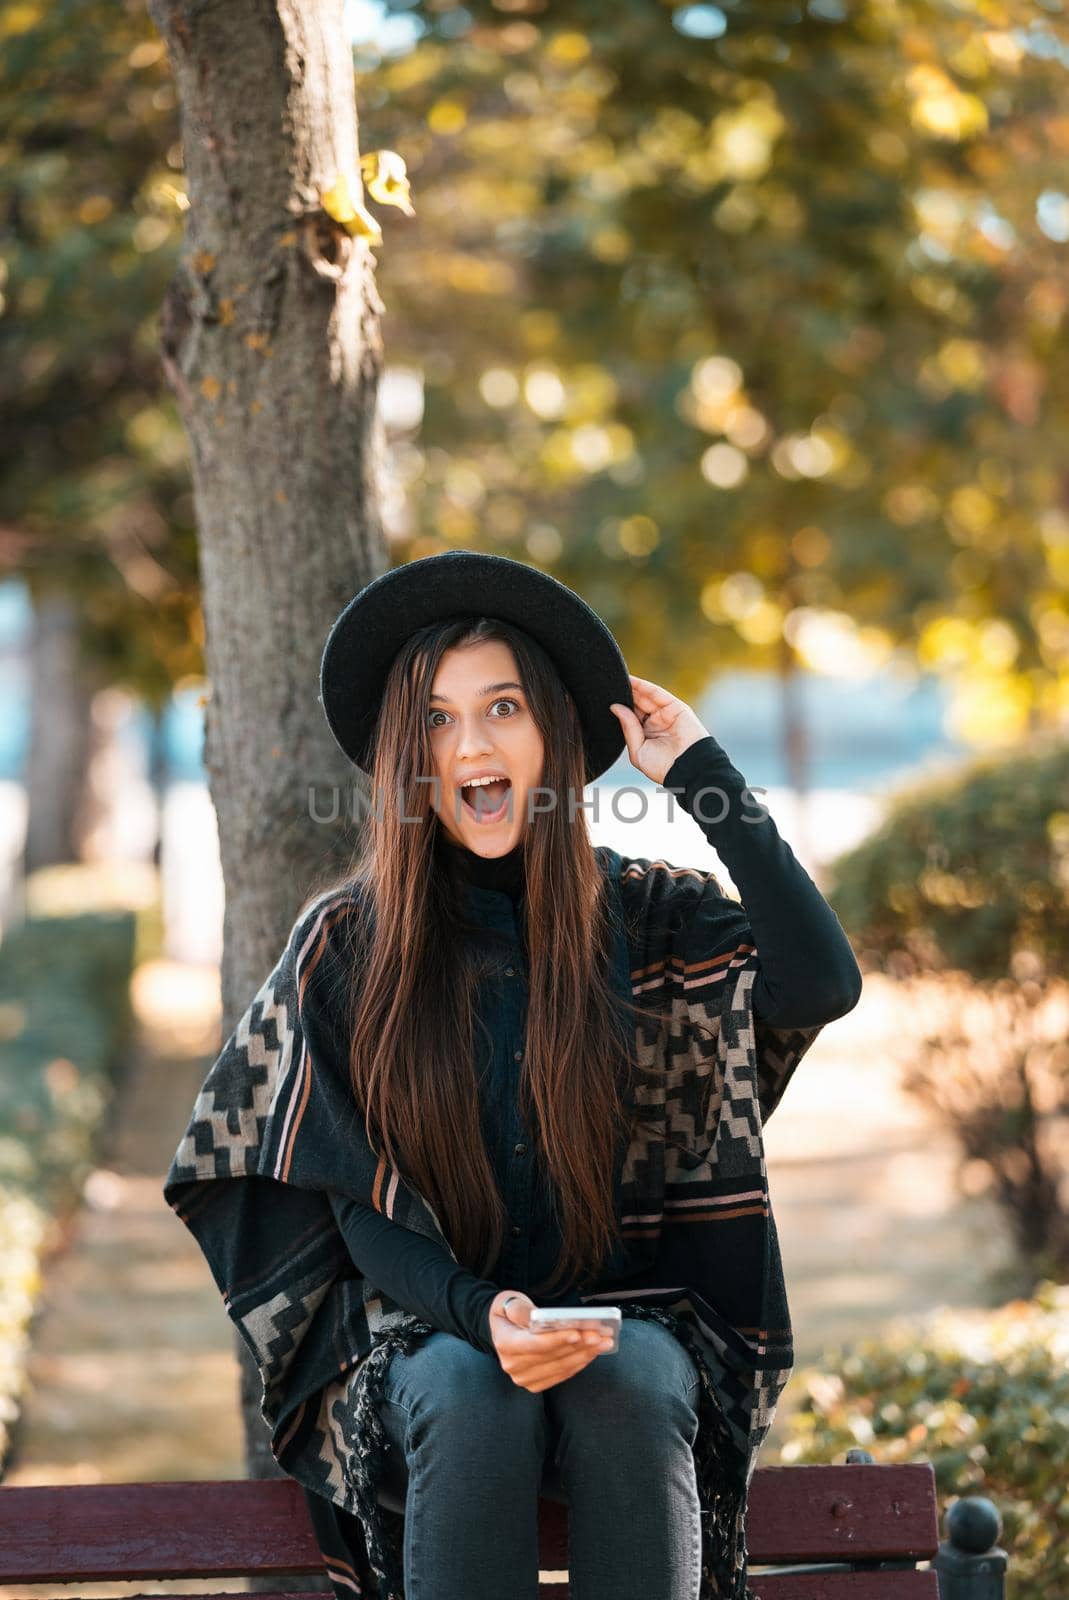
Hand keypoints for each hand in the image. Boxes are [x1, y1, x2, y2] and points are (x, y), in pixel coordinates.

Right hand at [488, 1290, 614, 1393]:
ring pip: (560, 1367)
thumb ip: (522, 1310)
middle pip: (552, 1357)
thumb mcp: (510, 1302)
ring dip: (584, 1355)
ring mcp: (524, 1378)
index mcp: (504, 1343)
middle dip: (579, 1345)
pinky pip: (562, 1375)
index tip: (578, 1332)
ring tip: (603, 1342)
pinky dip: (579, 1363)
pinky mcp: (535, 1384)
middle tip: (600, 1334)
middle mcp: (512, 1366)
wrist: (501, 1329)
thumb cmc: (509, 1312)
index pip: (534, 1344)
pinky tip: (592, 1352)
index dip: (557, 1340)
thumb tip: (540, 1317)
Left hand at [609, 673, 709, 785]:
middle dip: (623, 695)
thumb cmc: (663, 767)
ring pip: (645, 697)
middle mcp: (656, 723)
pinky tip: (630, 680)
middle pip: (637, 705)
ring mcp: (666, 714)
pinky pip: (657, 693)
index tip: (602, 699)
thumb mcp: (637, 750)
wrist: (687, 769)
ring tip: (614, 680)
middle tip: (606, 686)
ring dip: (632, 688)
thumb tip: (615, 707)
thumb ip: (628, 728)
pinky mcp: (676, 707)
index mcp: (646, 736)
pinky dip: (644, 686)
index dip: (618, 708)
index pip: (630, 717)